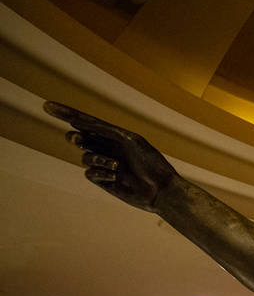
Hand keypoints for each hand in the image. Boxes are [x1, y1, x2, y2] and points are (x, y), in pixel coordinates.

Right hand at [44, 102, 178, 212]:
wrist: (162, 189)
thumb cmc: (151, 162)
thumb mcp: (129, 140)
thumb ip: (104, 130)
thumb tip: (78, 121)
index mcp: (114, 135)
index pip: (86, 122)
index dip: (67, 114)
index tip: (48, 106)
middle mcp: (107, 149)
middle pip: (80, 138)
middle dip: (76, 138)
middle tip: (77, 138)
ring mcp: (105, 165)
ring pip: (85, 157)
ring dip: (98, 159)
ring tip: (116, 166)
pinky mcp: (104, 181)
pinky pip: (90, 173)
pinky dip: (100, 172)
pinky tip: (116, 176)